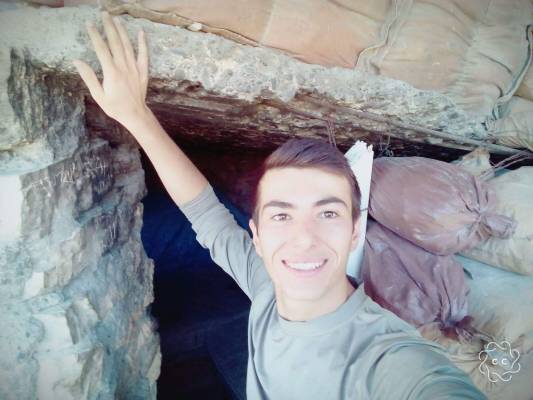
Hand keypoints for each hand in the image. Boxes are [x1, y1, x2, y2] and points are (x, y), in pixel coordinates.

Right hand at [73, 12, 148, 128]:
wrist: (135, 114)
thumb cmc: (114, 107)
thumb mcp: (98, 95)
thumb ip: (88, 77)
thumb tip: (76, 61)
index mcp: (111, 73)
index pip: (101, 49)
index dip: (95, 35)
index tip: (89, 24)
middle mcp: (124, 67)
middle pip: (115, 43)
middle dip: (109, 27)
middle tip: (104, 14)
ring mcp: (134, 68)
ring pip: (128, 46)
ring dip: (122, 31)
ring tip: (116, 19)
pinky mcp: (142, 71)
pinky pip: (143, 55)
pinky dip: (142, 43)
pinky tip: (141, 32)